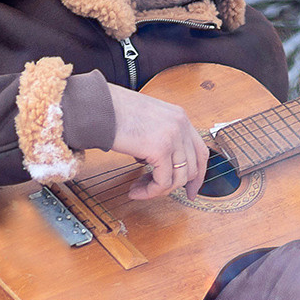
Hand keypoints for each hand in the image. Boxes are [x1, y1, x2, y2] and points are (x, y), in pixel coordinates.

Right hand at [106, 84, 207, 199]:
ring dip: (158, 190)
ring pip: (178, 179)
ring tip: (139, 189)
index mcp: (179, 117)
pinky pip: (162, 182)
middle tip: (157, 192)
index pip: (200, 151)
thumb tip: (160, 162)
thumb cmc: (113, 111)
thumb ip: (160, 137)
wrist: (98, 107)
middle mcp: (181, 125)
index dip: (198, 175)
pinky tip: (135, 191)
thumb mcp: (147, 120)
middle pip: (192, 168)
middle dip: (177, 187)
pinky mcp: (160, 149)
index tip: (190, 190)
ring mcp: (173, 137)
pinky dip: (150, 192)